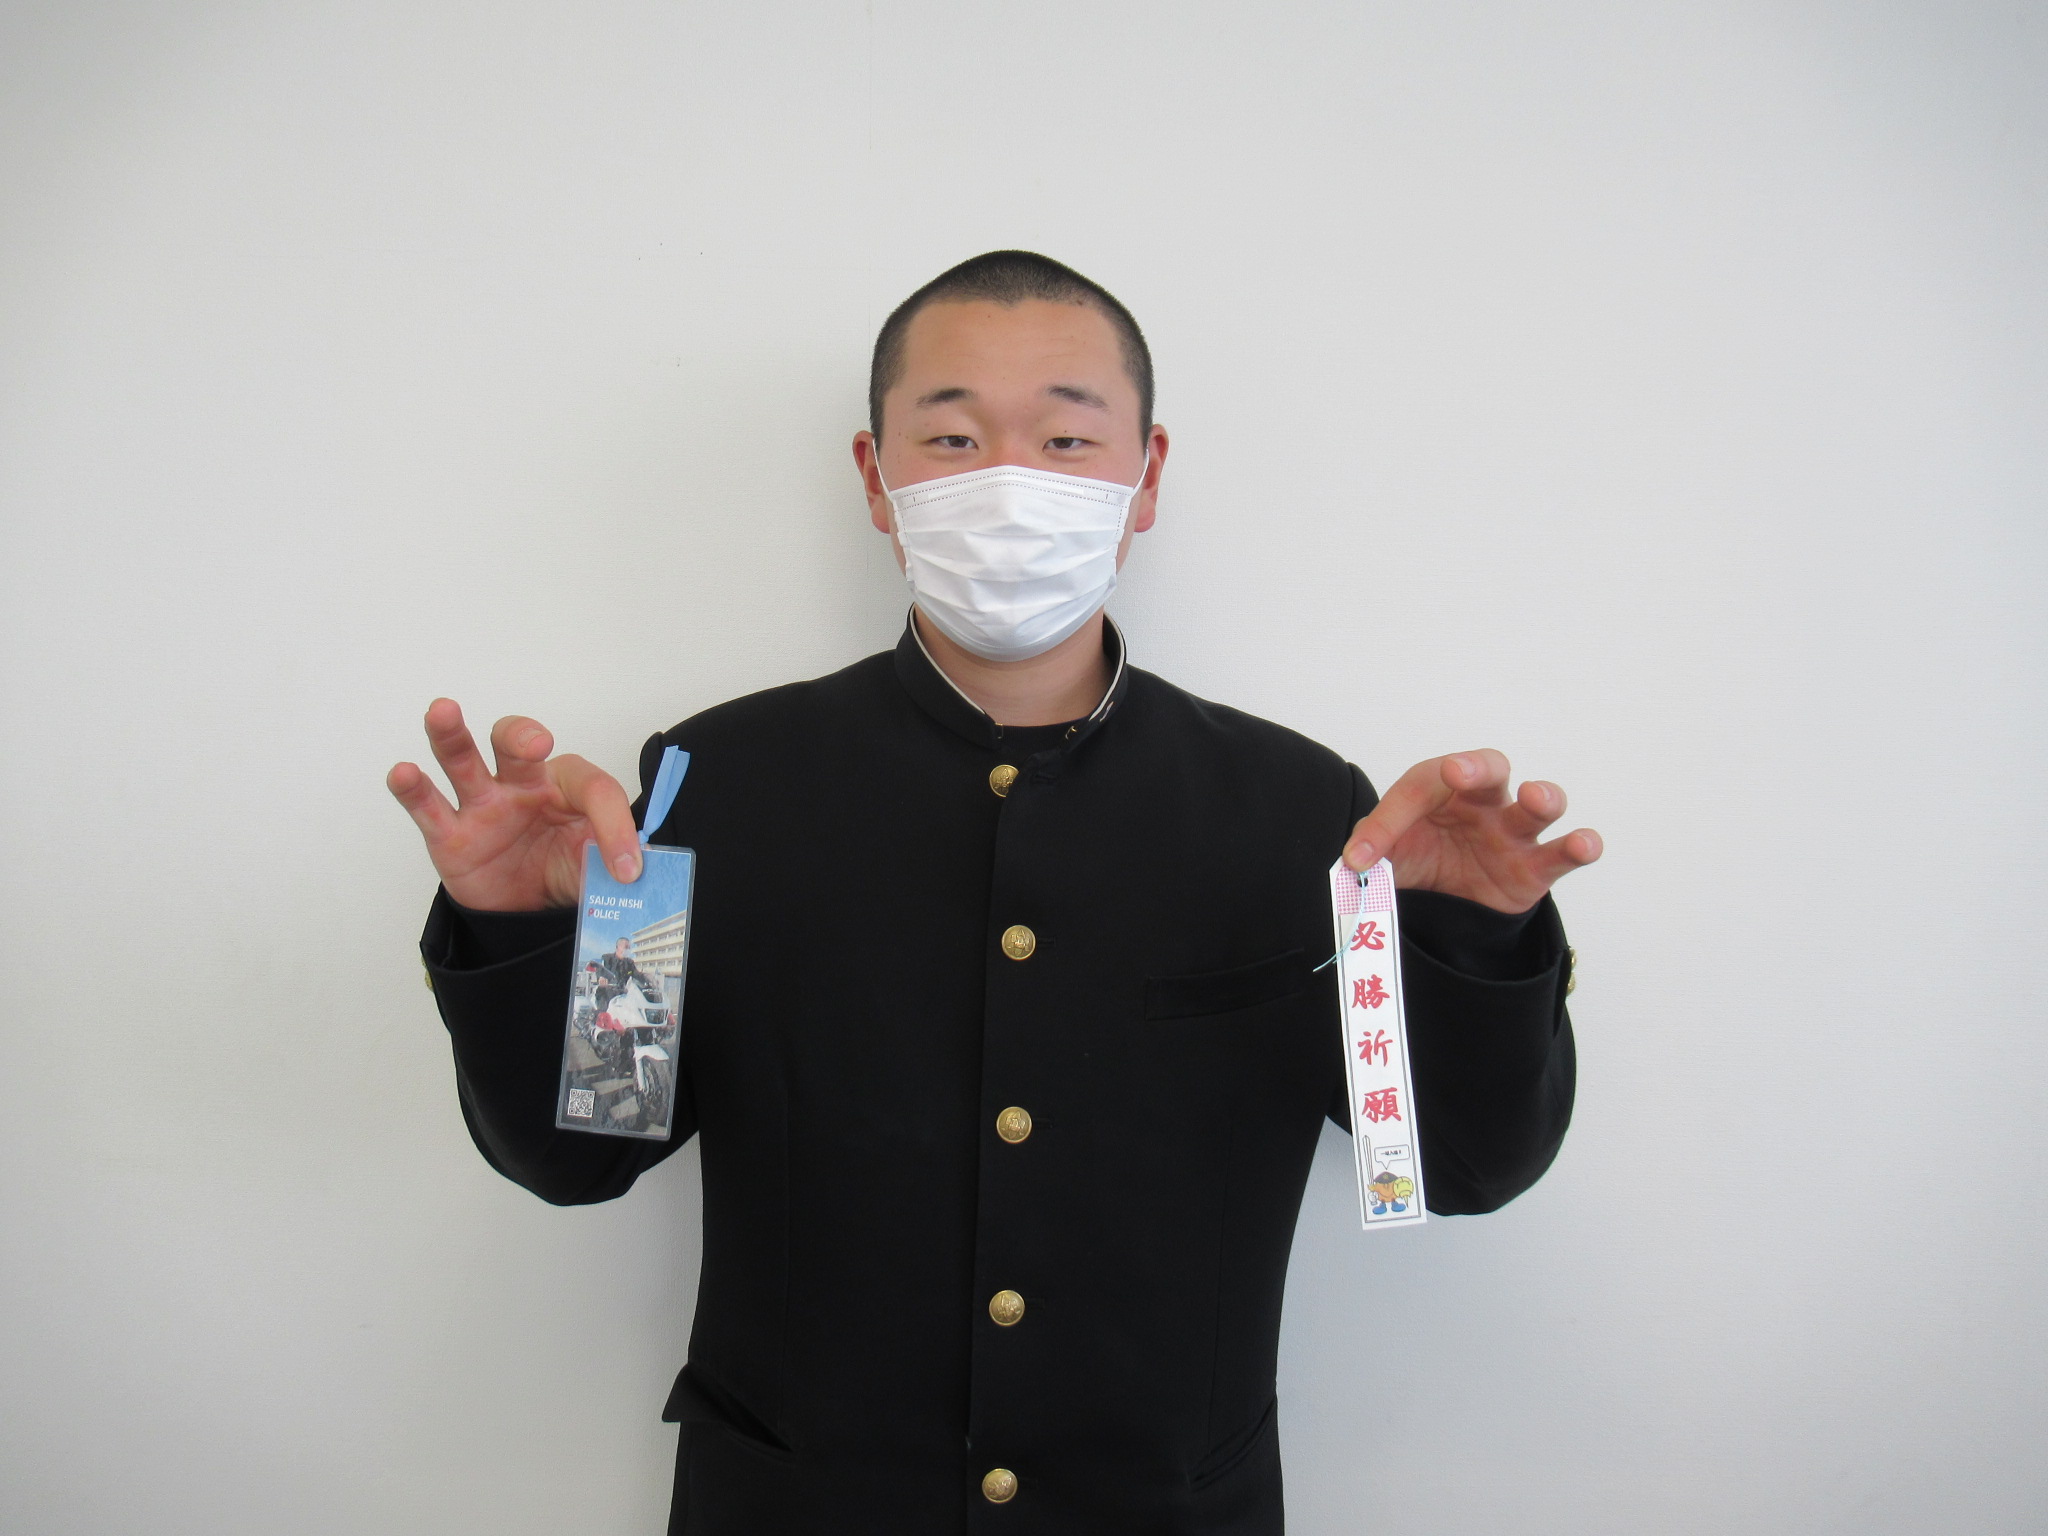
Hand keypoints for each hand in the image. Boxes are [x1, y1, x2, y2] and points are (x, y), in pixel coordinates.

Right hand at [386, 699, 639, 910]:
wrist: (528, 912)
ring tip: (442, 712)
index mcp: (567, 787)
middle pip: (516, 743)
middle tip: (535, 744)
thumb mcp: (599, 867)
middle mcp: (522, 784)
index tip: (627, 871)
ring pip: (463, 759)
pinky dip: (413, 789)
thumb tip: (637, 867)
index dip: (616, 827)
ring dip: (451, 735)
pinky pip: (428, 807)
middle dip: (523, 736)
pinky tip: (404, 772)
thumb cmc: (563, 870)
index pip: (593, 789)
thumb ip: (613, 861)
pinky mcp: (450, 834)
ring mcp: (483, 805)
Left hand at [1343, 750, 1601, 914]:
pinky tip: (1582, 843)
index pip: (1416, 790)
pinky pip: (1563, 851)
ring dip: (1542, 795)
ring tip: (1534, 798)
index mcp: (1440, 790)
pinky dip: (1579, 845)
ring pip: (1538, 803)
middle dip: (1476, 768)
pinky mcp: (1537, 867)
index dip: (1386, 822)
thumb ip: (1372, 851)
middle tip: (1459, 771)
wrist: (1450, 904)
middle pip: (1489, 768)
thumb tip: (1354, 861)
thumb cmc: (1422, 859)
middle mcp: (1482, 801)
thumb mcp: (1389, 855)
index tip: (1361, 856)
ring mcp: (1513, 831)